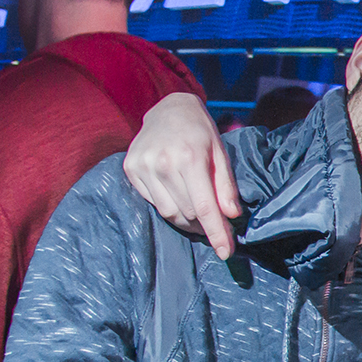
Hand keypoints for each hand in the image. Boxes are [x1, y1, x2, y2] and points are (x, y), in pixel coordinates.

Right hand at [124, 91, 240, 258]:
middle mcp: (162, 163)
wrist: (169, 108)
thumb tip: (231, 216)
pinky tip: (179, 198)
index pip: (204, 207)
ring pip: (169, 213)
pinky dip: (170, 208)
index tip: (226, 252)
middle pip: (188, 213)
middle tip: (218, 225)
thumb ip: (226, 186)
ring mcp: (143, 167)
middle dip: (205, 226)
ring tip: (200, 216)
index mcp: (189, 157)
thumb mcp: (221, 153)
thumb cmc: (200, 132)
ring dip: (188, 222)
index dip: (216, 233)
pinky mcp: (130, 170)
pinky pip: (154, 203)